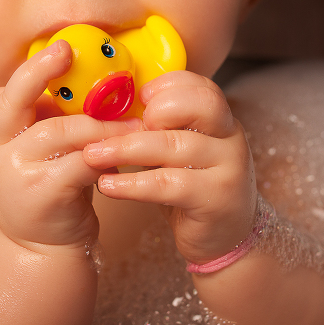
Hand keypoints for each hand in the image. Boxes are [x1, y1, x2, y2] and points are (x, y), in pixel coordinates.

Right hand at [0, 40, 141, 251]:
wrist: (43, 252)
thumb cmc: (51, 192)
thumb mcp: (38, 154)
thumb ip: (48, 121)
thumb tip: (88, 79)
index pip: (0, 93)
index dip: (30, 70)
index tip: (61, 48)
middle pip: (15, 99)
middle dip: (42, 71)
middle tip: (69, 51)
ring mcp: (14, 172)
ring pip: (62, 130)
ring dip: (104, 124)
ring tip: (136, 124)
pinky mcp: (41, 194)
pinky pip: (81, 162)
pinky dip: (108, 155)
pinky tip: (127, 156)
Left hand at [83, 71, 256, 264]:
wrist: (225, 238)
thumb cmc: (193, 189)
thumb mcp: (178, 153)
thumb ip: (159, 130)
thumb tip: (109, 110)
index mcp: (221, 120)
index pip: (201, 86)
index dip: (167, 86)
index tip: (138, 99)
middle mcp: (231, 138)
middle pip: (196, 105)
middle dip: (152, 112)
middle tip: (116, 128)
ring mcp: (229, 168)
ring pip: (174, 146)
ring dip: (126, 149)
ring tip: (92, 156)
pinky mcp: (217, 199)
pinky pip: (169, 184)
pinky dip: (132, 183)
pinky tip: (108, 185)